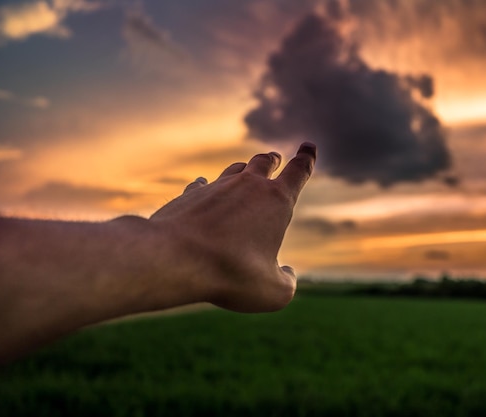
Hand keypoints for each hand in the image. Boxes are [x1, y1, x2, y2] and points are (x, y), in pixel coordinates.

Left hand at [149, 142, 315, 311]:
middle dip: (273, 160)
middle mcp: (248, 186)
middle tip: (275, 158)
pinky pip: (202, 184)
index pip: (299, 171)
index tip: (309, 146)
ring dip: (243, 170)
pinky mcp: (189, 195)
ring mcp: (217, 187)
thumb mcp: (272, 292)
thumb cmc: (231, 274)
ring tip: (245, 171)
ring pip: (235, 169)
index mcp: (277, 201)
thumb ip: (287, 282)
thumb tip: (288, 273)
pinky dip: (206, 186)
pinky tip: (203, 187)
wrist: (176, 259)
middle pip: (264, 162)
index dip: (307, 158)